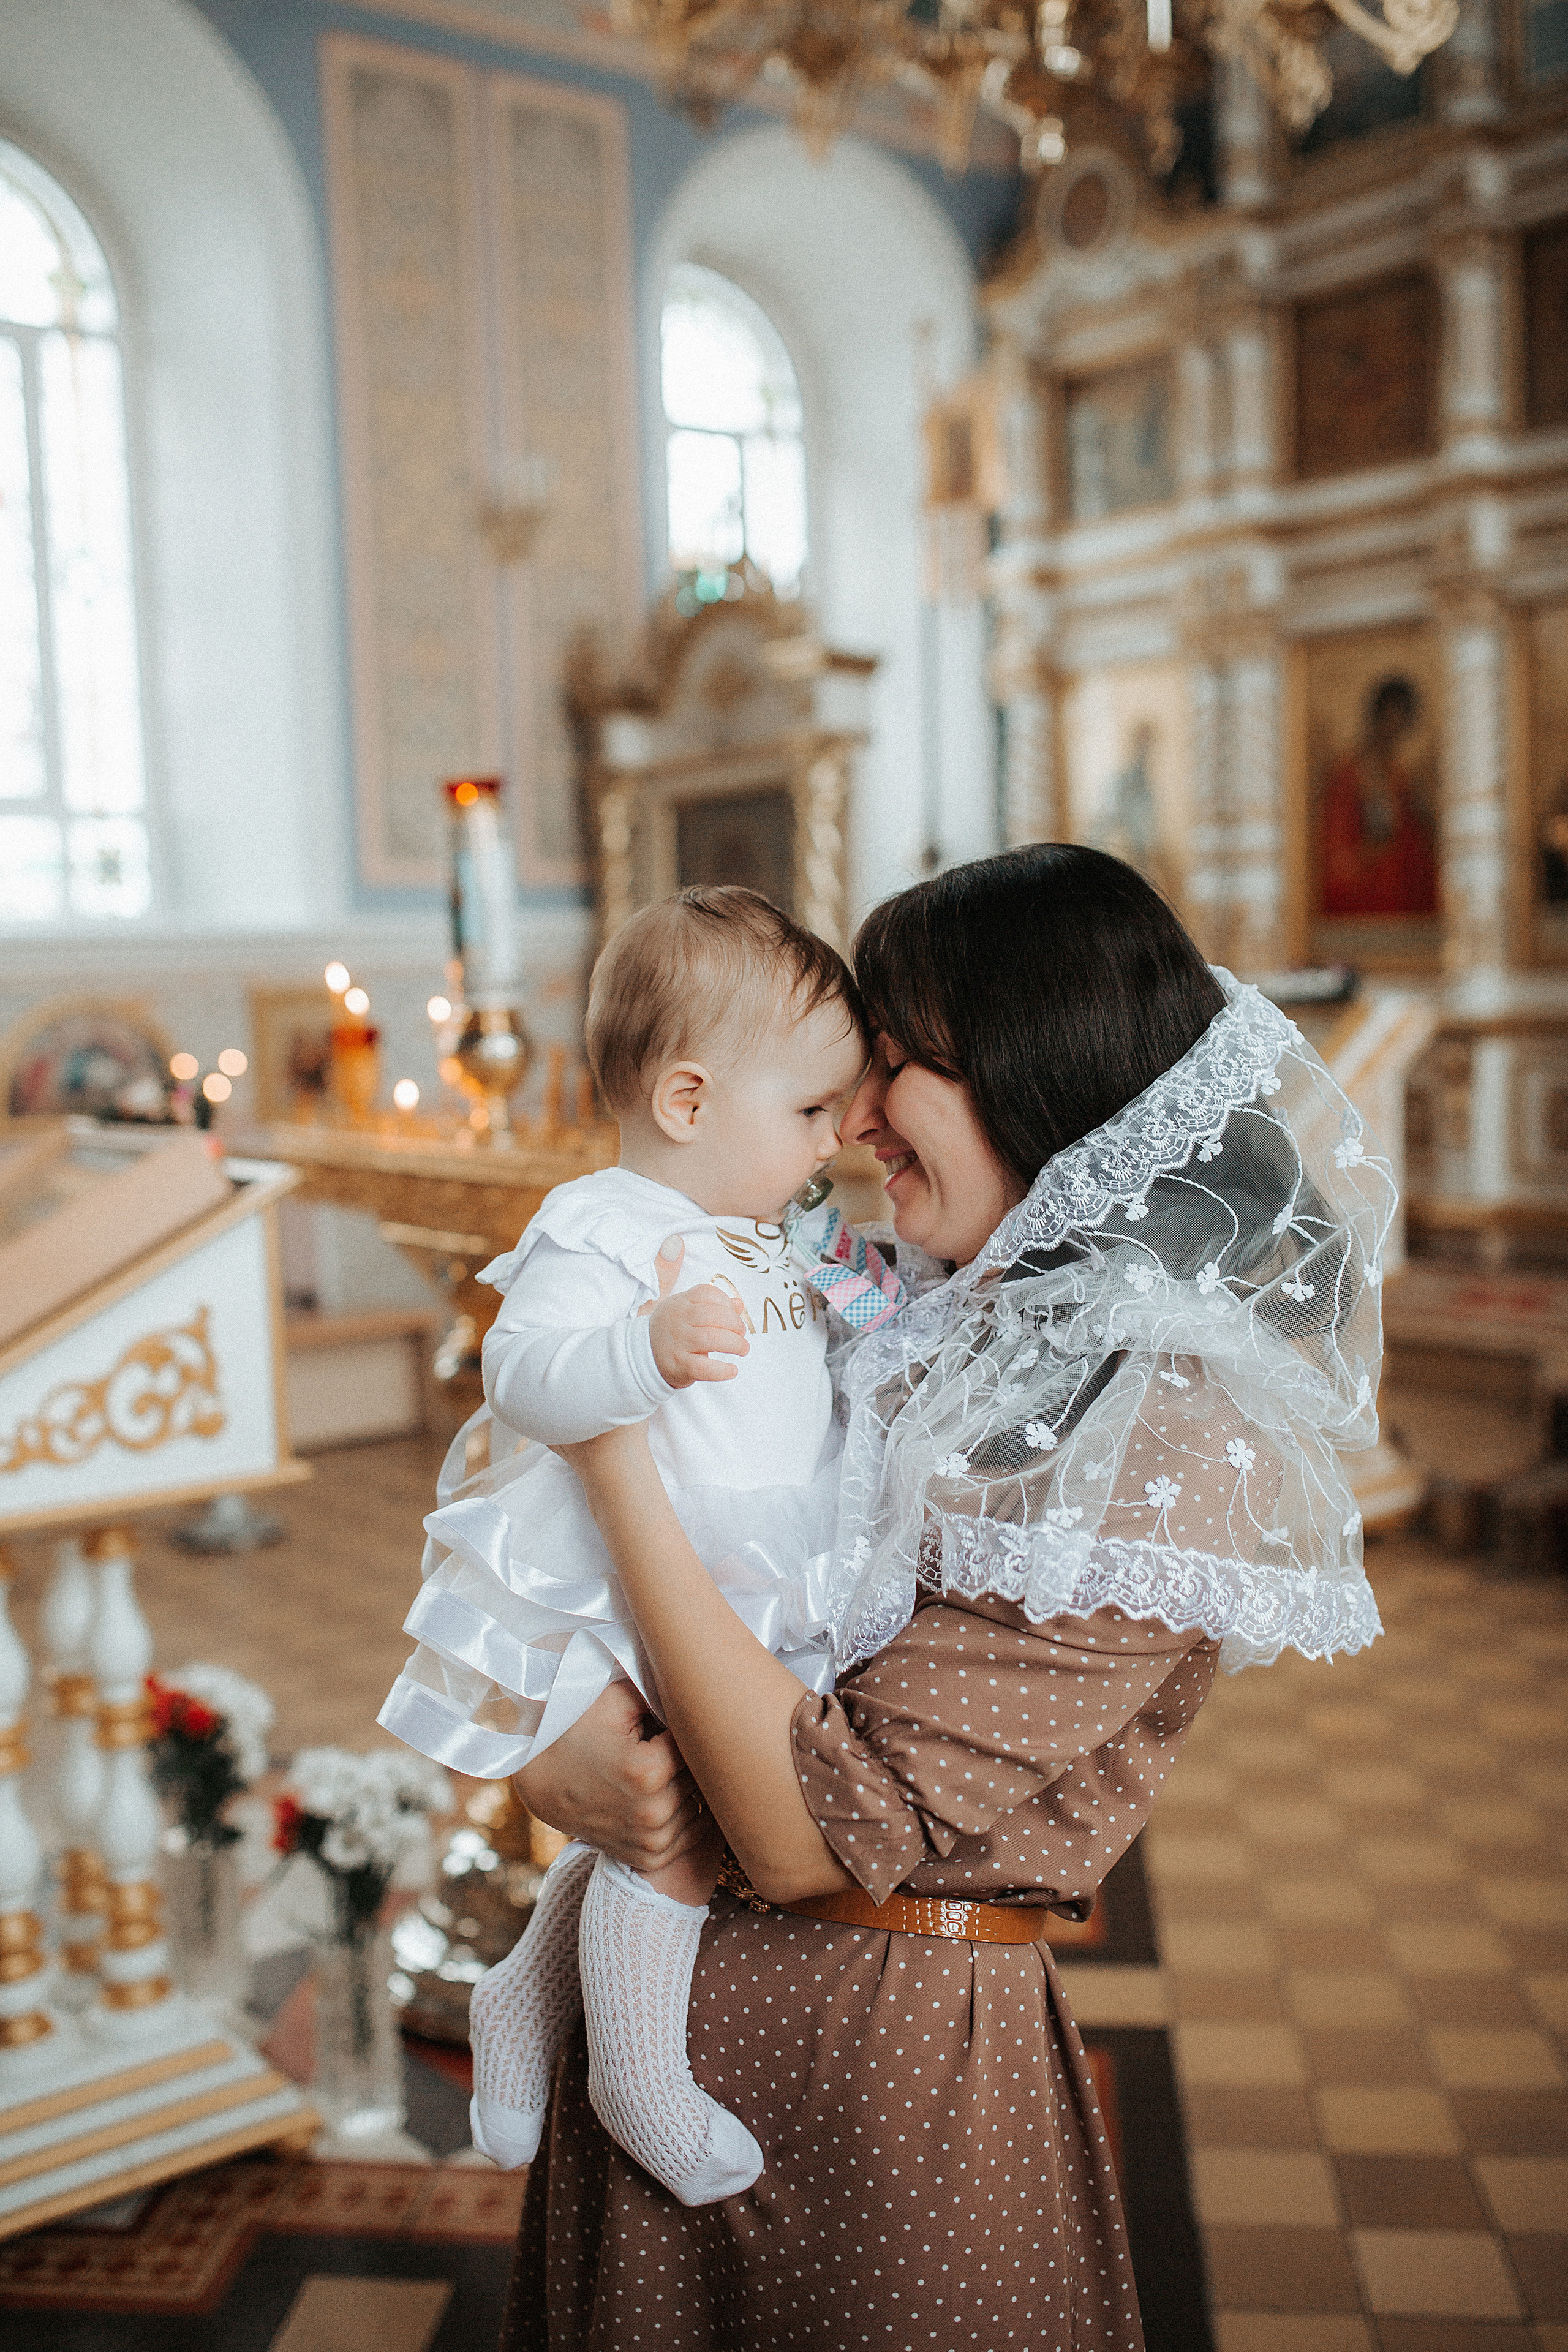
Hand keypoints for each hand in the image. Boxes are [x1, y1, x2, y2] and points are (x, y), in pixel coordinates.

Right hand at [513, 1679, 708, 1871]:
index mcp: (647, 1772)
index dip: (689, 1728)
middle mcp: (653, 1812)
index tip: (671, 1721)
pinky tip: (674, 1794)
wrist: (545, 1783)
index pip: (700, 1744)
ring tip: (667, 1769)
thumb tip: (697, 1691)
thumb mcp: (612, 1700)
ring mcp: (652, 1840)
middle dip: (694, 1757)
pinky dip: (690, 1815)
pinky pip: (695, 1835)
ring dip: (694, 1787)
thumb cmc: (578, 1734)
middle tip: (668, 1744)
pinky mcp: (650, 1858)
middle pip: (704, 1776)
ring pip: (704, 1805)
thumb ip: (658, 1689)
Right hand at [640, 1236, 748, 1387]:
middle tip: (741, 1334)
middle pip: (712, 1316)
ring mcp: (678, 1343)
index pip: (707, 1294)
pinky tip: (732, 1370)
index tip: (734, 1313)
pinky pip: (703, 1368)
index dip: (726, 1303)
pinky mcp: (679, 1366)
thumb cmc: (673, 1329)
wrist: (643, 1354)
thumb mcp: (687, 1309)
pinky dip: (722, 1370)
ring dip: (734, 1344)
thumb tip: (738, 1304)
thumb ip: (713, 1304)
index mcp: (681, 1303)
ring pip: (711, 1339)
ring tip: (742, 1349)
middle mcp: (678, 1321)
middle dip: (734, 1324)